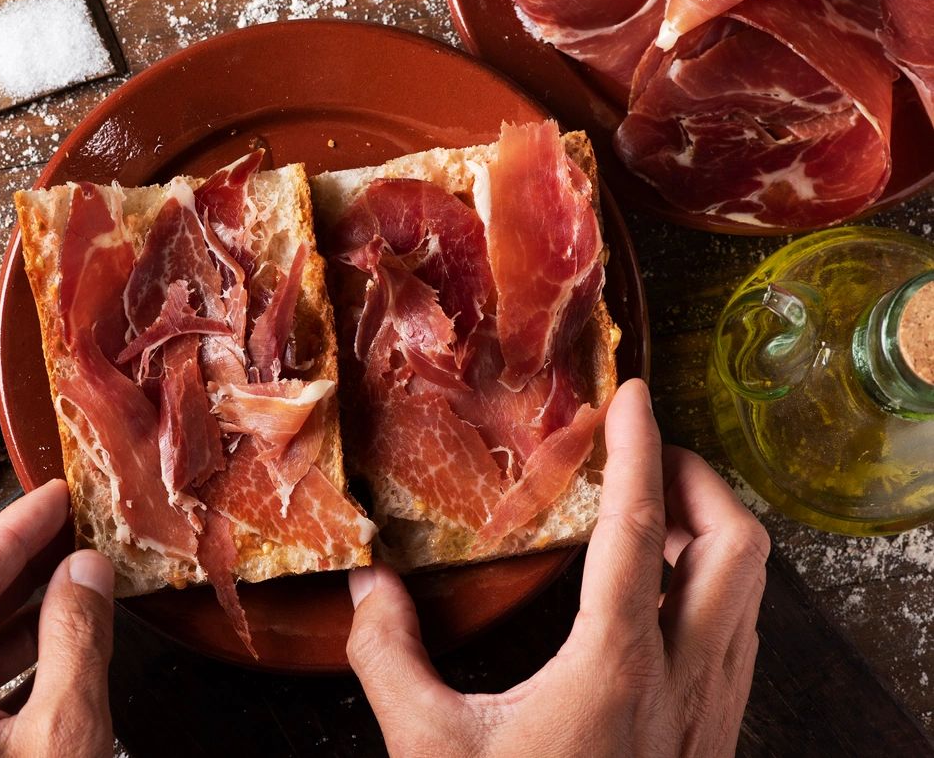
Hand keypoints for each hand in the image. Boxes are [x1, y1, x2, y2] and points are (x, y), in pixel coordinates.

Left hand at [0, 479, 115, 757]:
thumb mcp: (60, 736)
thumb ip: (75, 642)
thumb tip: (86, 570)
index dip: (17, 531)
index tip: (55, 496)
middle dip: (22, 568)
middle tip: (70, 527)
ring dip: (21, 620)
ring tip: (73, 582)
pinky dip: (10, 670)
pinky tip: (56, 648)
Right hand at [346, 378, 769, 757]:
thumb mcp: (429, 749)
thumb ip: (389, 659)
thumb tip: (368, 591)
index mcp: (614, 666)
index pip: (639, 530)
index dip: (638, 450)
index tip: (630, 395)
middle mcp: (682, 680)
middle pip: (738, 548)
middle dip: (703, 481)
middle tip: (651, 456)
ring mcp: (708, 714)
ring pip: (751, 593)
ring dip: (716, 534)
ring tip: (657, 515)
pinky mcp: (710, 741)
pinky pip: (739, 638)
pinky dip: (716, 589)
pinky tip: (664, 602)